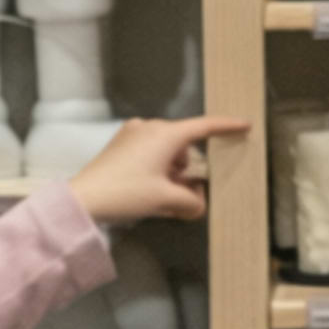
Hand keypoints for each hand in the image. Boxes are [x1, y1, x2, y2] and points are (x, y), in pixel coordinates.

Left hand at [70, 116, 239, 227]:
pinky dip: (157, 168)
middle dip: (188, 169)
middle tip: (184, 196)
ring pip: (166, 151)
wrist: (84, 198)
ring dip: (172, 171)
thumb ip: (191, 202)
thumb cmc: (127, 193)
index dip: (227, 126)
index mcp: (165, 134)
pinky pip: (150, 152)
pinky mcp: (121, 143)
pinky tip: (149, 189)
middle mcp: (150, 127)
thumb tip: (198, 202)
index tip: (245, 125)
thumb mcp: (165, 201)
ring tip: (162, 197)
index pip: (204, 127)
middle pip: (184, 145)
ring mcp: (133, 133)